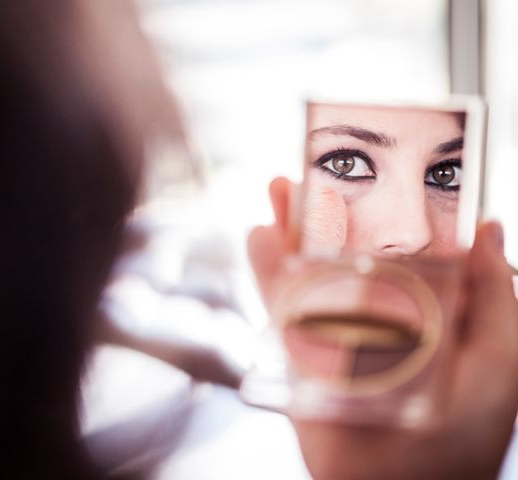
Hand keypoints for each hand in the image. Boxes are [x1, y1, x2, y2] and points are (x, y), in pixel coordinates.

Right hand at [248, 177, 517, 478]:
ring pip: (307, 269)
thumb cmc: (465, 430)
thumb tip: (487, 227)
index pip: (396, 249)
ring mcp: (333, 331)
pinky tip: (259, 236)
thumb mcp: (500, 356)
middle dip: (325, 212)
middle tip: (311, 174)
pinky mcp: (301, 354)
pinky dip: (266, 269)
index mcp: (420, 308)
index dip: (380, 211)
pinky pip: (280, 307)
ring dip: (290, 229)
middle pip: (342, 251)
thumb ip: (494, 295)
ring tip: (279, 189)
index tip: (369, 177)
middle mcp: (373, 312)